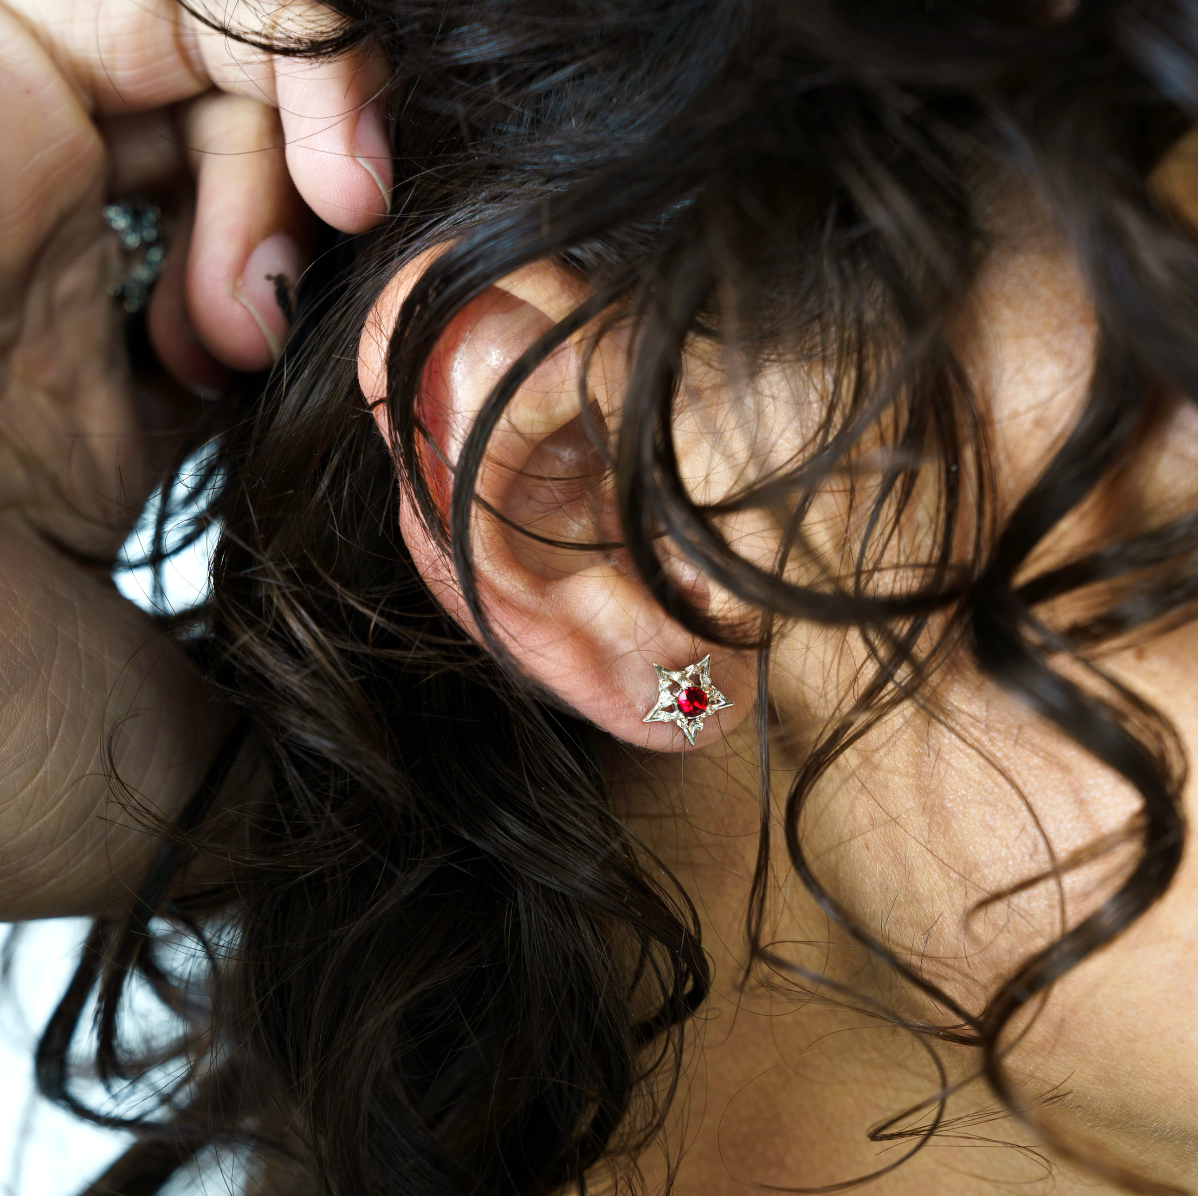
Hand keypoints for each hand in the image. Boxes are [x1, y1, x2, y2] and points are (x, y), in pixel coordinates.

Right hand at [0, 0, 384, 916]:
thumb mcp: (175, 740)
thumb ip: (286, 727)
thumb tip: (421, 776)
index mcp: (73, 398)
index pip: (252, 294)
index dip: (348, 321)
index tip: (384, 403)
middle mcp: (38, 268)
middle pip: (246, 168)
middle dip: (324, 246)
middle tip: (303, 348)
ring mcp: (11, 158)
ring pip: (219, 63)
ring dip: (304, 168)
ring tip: (264, 312)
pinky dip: (299, 54)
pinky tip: (335, 179)